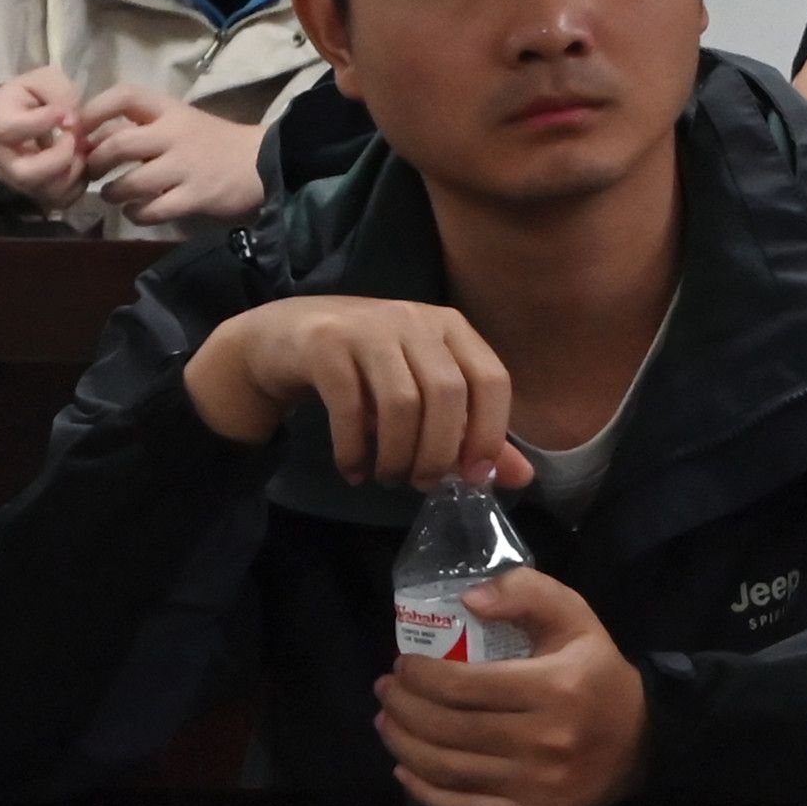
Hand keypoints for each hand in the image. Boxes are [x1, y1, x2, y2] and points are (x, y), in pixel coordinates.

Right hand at [0, 71, 87, 205]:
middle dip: (59, 158)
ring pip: (45, 191)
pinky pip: (60, 200)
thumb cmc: (31, 98)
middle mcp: (4, 159)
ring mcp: (20, 180)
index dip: (42, 121)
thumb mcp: (42, 81)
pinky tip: (84, 163)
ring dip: (73, 171)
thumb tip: (71, 120)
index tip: (66, 113)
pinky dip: (79, 184)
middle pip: (25, 174)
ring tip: (83, 150)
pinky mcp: (38, 192)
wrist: (17, 121)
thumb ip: (57, 92)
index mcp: (0, 123)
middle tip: (75, 139)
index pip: (10, 129)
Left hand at [81, 88, 267, 224]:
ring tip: (114, 195)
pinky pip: (151, 210)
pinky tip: (136, 211)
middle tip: (92, 172)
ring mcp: (186, 166)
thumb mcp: (180, 123)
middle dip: (95, 162)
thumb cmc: (213, 141)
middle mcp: (176, 134)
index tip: (79, 129)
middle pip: (119, 144)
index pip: (126, 96)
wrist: (263, 162)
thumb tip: (89, 139)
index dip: (94, 110)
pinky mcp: (195, 196)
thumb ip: (141, 128)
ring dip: (111, 193)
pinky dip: (135, 214)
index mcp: (171, 111)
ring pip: (130, 183)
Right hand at [184, 295, 528, 486]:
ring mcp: (370, 328)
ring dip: (397, 454)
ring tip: (389, 477)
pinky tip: (353, 471)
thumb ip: (471, 431)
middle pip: (447, 395)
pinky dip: (354, 448)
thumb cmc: (368, 368)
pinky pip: (348, 406)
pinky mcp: (325, 345)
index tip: (473, 478)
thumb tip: (521, 478)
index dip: (489, 432)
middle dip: (439, 451)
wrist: (285, 337)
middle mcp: (417, 320)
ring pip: (401, 403)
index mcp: (452, 328)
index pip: (492, 379)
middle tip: (422, 484)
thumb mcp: (423, 392)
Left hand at [380, 565, 649, 805]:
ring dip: (403, 744)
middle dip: (403, 707)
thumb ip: (527, 594)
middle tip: (387, 690)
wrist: (643, 743)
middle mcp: (542, 740)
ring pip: (446, 768)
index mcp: (554, 687)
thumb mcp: (575, 620)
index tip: (402, 664)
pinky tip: (405, 767)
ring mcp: (533, 785)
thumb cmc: (597, 675)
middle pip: (447, 728)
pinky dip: (421, 789)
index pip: (464, 685)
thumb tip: (468, 599)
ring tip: (387, 722)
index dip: (420, 676)